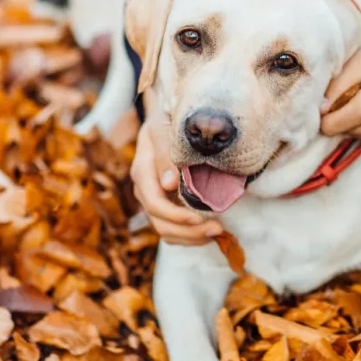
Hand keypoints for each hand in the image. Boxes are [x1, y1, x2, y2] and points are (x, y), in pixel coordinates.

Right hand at [131, 114, 222, 244]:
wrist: (165, 124)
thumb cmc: (167, 123)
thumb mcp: (163, 130)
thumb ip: (166, 155)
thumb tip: (168, 184)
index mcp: (142, 172)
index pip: (155, 203)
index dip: (176, 216)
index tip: (200, 217)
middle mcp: (144, 190)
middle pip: (160, 223)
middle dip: (189, 231)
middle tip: (217, 228)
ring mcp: (153, 200)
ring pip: (166, 231)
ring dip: (191, 237)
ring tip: (217, 231)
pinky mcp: (163, 207)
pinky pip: (172, 230)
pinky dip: (189, 236)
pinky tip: (207, 233)